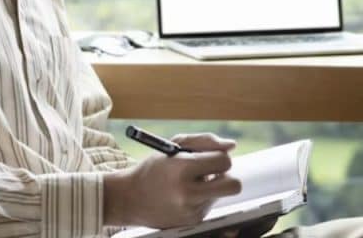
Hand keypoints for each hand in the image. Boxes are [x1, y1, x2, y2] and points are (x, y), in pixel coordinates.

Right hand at [103, 132, 240, 228]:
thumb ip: (206, 142)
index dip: (220, 156)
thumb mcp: (175, 146)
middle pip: (233, 186)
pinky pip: (209, 205)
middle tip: (215, 173)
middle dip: (229, 176)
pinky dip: (201, 198)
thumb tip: (232, 146)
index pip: (223, 161)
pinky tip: (183, 195)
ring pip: (220, 194)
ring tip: (190, 183)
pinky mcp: (192, 221)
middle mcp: (188, 192)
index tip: (211, 157)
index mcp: (182, 169)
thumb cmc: (154, 168)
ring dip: (211, 186)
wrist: (129, 198)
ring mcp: (191, 210)